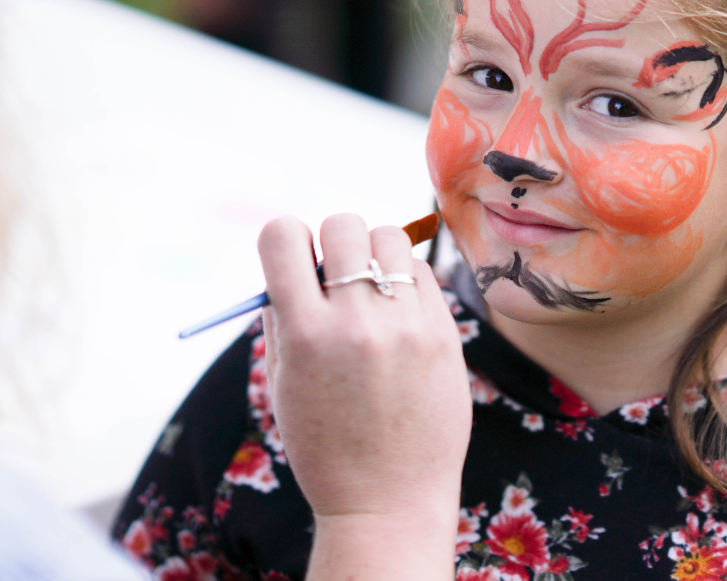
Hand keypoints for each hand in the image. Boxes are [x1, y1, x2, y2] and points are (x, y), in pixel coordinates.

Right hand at [258, 213, 470, 580]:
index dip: (284, 240)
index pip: (282, 235)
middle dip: (333, 242)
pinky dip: (406, 281)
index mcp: (304, 333)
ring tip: (372, 291)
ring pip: (389, 237)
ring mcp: (406, 326)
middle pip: (342, 224)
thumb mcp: (282, 382)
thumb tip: (294, 257)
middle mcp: (356, 321)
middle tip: (336, 276)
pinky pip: (423, 272)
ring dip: (374, 254)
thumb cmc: (325, 444)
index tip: (294, 260)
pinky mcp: (444, 334)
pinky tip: (399, 314)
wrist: (388, 502)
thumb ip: (283, 315)